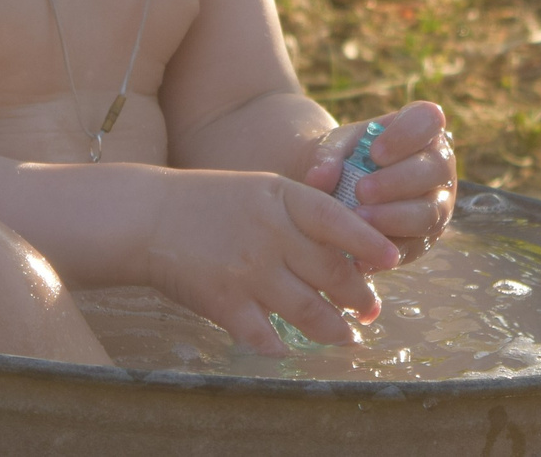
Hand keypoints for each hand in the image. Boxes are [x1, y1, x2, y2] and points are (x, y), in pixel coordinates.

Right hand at [144, 169, 398, 353]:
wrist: (148, 216)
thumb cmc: (210, 202)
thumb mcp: (261, 189)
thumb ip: (301, 212)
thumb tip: (347, 247)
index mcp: (282, 198)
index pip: (339, 221)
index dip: (370, 243)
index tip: (393, 260)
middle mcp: (270, 234)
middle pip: (331, 271)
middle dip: (360, 296)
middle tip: (372, 309)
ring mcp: (248, 270)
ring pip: (308, 309)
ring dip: (334, 328)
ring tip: (347, 337)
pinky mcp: (224, 302)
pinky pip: (263, 335)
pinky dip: (279, 347)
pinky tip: (289, 350)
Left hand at [306, 101, 456, 264]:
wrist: (335, 191)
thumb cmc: (342, 159)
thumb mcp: (331, 149)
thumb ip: (325, 157)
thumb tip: (320, 179)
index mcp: (421, 128)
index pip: (429, 119)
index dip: (407, 135)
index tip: (374, 152)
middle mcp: (438, 164)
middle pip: (436, 169)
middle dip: (398, 182)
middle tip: (362, 191)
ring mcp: (438, 203)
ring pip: (431, 213)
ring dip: (395, 217)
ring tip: (359, 219)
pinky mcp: (425, 239)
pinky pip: (414, 247)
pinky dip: (386, 251)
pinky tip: (359, 253)